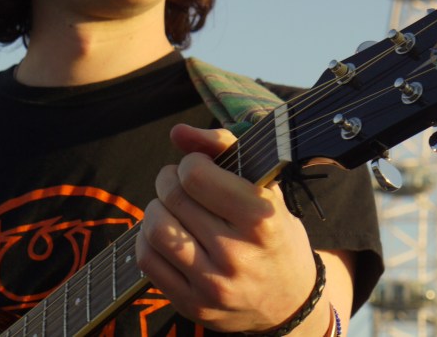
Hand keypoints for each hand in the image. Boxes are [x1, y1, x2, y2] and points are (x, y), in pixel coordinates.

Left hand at [135, 124, 329, 333]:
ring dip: (156, 208)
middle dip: (169, 180)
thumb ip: (224, 148)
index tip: (199, 167)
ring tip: (171, 207)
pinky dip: (148, 238)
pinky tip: (166, 234)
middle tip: (179, 182)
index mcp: (261, 218)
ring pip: (154, 228)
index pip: (195, 175)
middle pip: (173, 197)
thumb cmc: (275, 234)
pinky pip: (147, 260)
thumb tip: (177, 132)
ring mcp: (212, 284)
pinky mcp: (192, 304)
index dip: (190, 162)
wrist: (289, 301)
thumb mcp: (266, 188)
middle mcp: (237, 253)